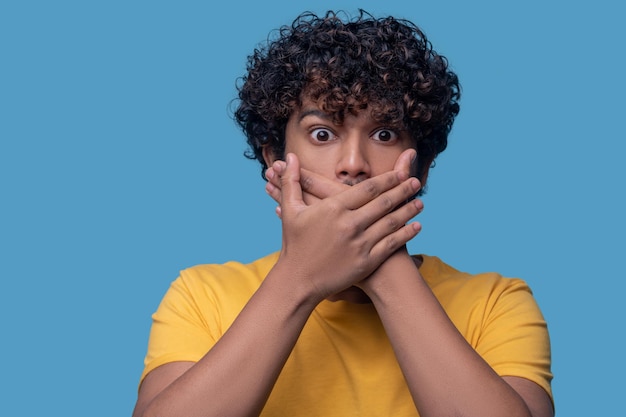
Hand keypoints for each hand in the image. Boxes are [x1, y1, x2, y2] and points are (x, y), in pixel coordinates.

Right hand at [272, 153, 421, 301]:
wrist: (298, 281)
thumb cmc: (294, 244)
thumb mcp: (290, 210)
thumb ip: (292, 181)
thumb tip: (290, 156)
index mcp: (333, 208)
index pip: (367, 188)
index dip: (387, 179)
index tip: (401, 172)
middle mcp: (349, 224)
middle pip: (383, 203)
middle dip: (403, 191)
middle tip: (416, 182)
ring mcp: (359, 243)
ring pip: (391, 223)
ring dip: (408, 211)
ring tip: (420, 203)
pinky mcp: (366, 261)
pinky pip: (391, 244)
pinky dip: (405, 234)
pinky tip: (416, 227)